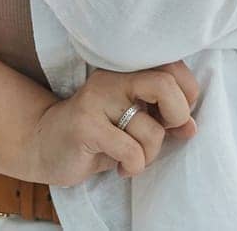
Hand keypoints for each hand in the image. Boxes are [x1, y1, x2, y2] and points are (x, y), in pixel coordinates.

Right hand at [25, 61, 198, 186]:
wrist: (45, 144)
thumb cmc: (98, 134)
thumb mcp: (134, 121)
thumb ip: (161, 117)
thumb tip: (192, 127)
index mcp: (127, 72)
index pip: (173, 68)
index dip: (186, 95)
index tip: (175, 118)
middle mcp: (112, 79)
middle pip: (165, 85)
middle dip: (177, 115)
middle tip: (165, 131)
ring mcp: (96, 101)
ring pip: (150, 129)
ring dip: (149, 155)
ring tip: (132, 158)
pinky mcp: (85, 126)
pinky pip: (131, 151)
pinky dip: (133, 166)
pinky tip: (120, 167)